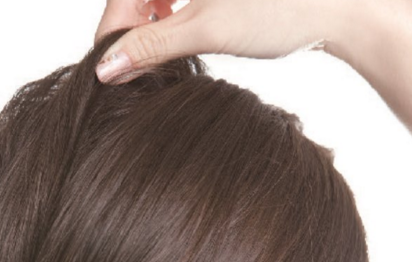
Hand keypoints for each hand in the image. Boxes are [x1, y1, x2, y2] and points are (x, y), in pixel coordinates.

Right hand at [94, 0, 411, 132]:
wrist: (338, 9)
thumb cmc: (281, 10)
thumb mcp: (206, 30)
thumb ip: (151, 46)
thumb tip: (107, 66)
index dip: (112, 30)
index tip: (110, 66)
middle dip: (131, 29)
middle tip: (135, 66)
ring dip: (150, 25)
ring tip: (160, 53)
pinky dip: (170, 16)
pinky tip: (178, 31)